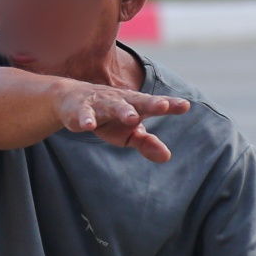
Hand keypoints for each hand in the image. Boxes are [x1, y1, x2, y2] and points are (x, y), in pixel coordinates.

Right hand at [54, 82, 190, 161]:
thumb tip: (167, 156)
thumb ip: (146, 143)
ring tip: (133, 118)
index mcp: (135, 105)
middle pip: (138, 102)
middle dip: (150, 104)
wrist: (71, 99)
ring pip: (113, 106)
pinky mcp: (81, 109)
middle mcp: (121, 101)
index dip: (170, 105)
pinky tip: (88, 126)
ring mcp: (101, 104)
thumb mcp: (127, 133)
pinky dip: (86, 119)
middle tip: (163, 106)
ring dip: (122, 111)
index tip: (185, 105)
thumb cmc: (107, 117)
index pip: (155, 105)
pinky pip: (84, 114)